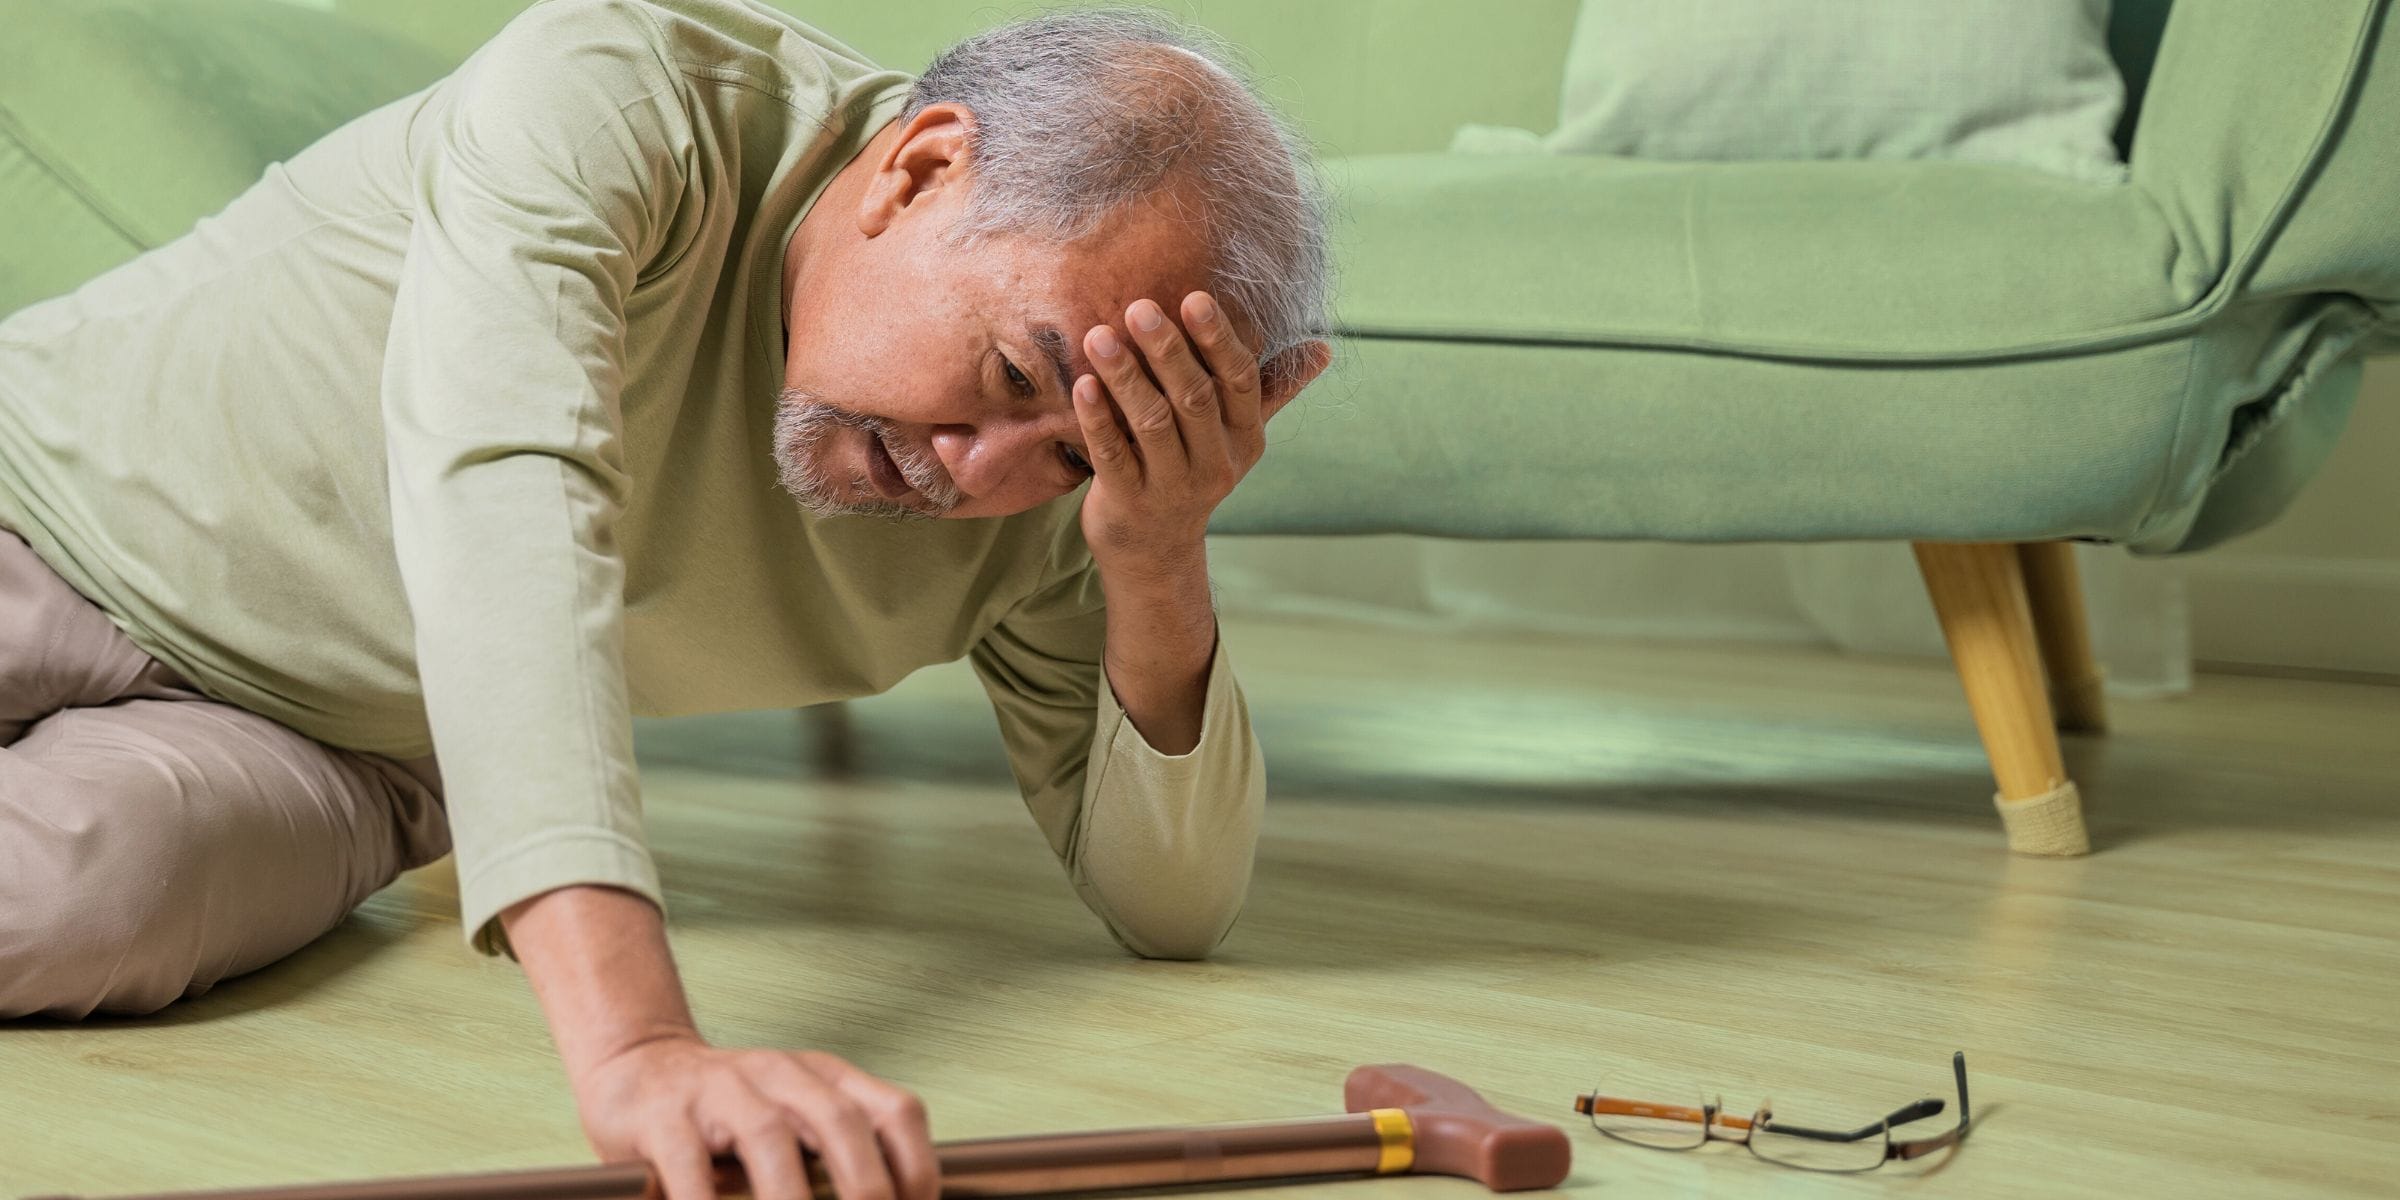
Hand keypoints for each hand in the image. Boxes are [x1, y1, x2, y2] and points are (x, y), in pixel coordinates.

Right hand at [570, 1033, 939, 1199]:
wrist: (637, 1066)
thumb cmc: (729, 1112)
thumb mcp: (796, 1117)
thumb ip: (836, 1156)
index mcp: (825, 1078)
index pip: (895, 1112)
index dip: (918, 1169)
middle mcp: (780, 1075)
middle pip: (841, 1121)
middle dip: (866, 1187)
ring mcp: (720, 1090)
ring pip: (769, 1136)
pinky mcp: (665, 1117)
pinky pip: (690, 1165)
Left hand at [1075, 292, 1329, 580]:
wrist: (1157, 549)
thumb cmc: (1194, 469)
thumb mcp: (1236, 436)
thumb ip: (1273, 390)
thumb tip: (1322, 349)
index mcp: (1244, 438)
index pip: (1239, 381)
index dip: (1218, 340)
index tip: (1194, 298)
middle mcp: (1215, 463)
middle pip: (1195, 399)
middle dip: (1167, 350)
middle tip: (1138, 307)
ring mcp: (1172, 486)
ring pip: (1152, 423)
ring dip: (1126, 377)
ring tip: (1098, 336)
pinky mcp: (1130, 502)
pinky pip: (1113, 455)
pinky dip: (1098, 419)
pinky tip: (1083, 385)